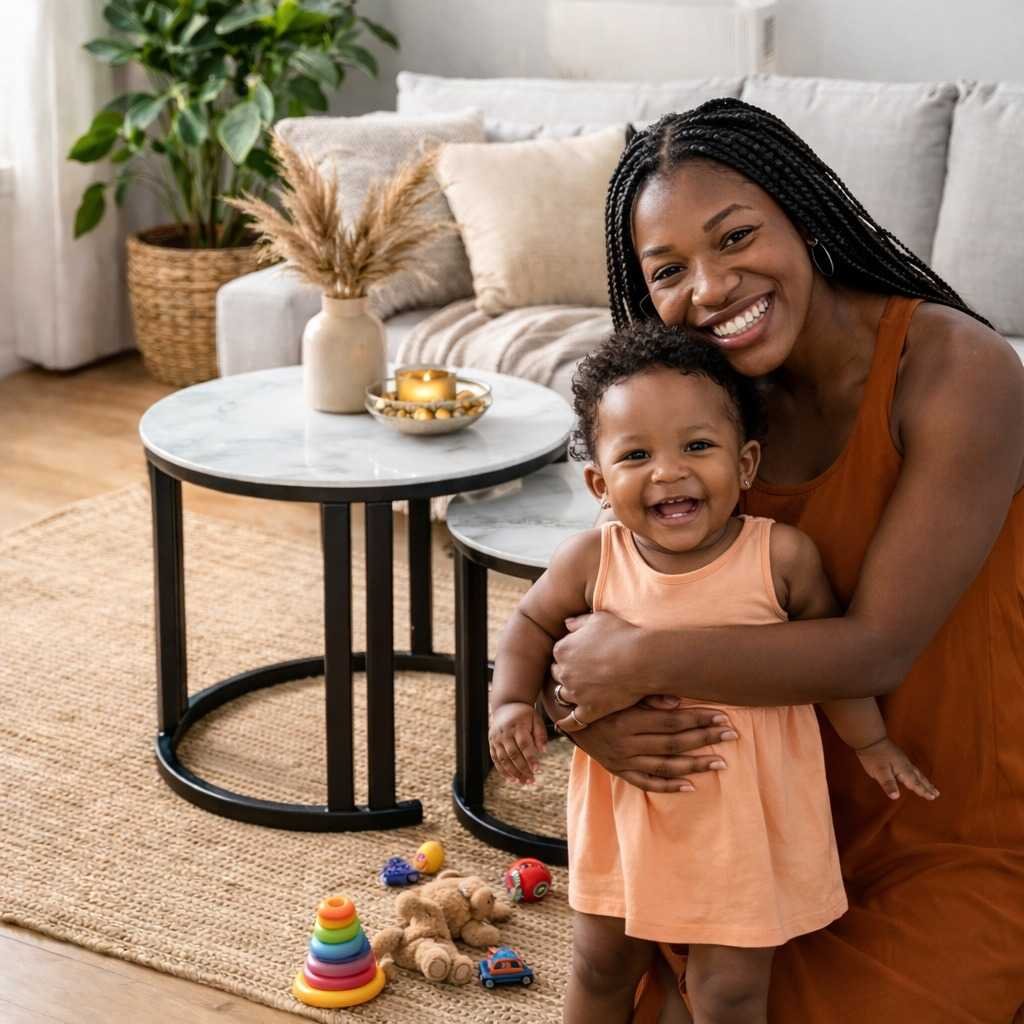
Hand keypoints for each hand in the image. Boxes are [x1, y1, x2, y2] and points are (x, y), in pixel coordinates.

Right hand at [489, 702, 547, 784]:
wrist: (506, 706)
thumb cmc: (524, 714)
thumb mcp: (536, 719)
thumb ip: (540, 734)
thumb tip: (543, 751)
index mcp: (517, 726)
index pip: (524, 744)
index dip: (530, 758)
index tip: (538, 770)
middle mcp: (505, 733)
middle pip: (513, 754)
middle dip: (523, 769)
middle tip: (532, 780)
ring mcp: (496, 739)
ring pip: (504, 759)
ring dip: (513, 773)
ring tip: (524, 782)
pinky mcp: (491, 744)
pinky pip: (496, 759)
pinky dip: (503, 771)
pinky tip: (512, 779)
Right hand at [542, 681, 736, 792]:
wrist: (564, 713)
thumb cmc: (596, 693)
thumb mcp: (616, 688)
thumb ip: (646, 695)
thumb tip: (677, 701)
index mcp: (627, 718)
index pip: (671, 721)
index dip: (699, 719)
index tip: (723, 716)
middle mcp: (625, 742)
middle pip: (673, 743)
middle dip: (705, 738)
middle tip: (732, 735)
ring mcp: (621, 759)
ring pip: (664, 766)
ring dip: (695, 764)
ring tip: (722, 762)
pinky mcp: (617, 769)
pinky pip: (646, 782)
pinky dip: (669, 786)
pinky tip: (691, 785)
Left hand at [550, 611, 649, 723]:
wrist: (642, 658)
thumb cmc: (622, 634)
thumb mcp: (598, 619)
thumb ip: (578, 622)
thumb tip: (565, 624)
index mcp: (562, 649)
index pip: (558, 654)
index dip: (570, 654)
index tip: (582, 655)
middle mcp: (564, 672)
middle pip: (558, 674)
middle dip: (567, 672)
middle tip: (583, 672)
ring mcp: (576, 693)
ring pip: (563, 695)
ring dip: (569, 693)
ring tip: (580, 692)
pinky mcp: (590, 710)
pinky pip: (573, 721)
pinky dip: (567, 724)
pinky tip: (563, 725)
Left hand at [855, 737, 939, 800]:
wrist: (870, 737)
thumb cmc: (874, 756)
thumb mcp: (879, 771)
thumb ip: (888, 783)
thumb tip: (896, 797)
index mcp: (903, 769)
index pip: (915, 783)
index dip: (922, 790)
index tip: (932, 797)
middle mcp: (905, 764)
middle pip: (919, 777)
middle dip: (927, 786)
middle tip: (937, 793)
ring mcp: (902, 759)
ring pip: (916, 772)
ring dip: (924, 780)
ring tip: (931, 786)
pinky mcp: (897, 756)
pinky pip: (912, 767)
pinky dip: (917, 773)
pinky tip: (914, 773)